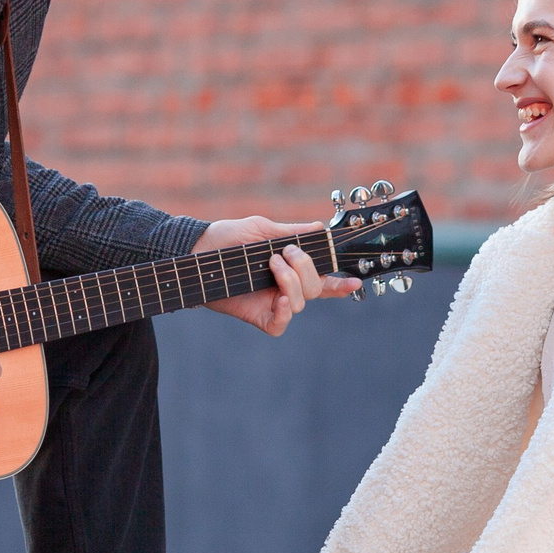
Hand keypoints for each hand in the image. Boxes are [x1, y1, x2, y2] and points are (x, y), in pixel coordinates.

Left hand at [195, 217, 363, 334]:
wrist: (198, 250)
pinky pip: (280, 324)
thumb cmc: (228, 238)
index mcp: (291, 268)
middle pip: (315, 288)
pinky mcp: (257, 315)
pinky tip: (280, 300)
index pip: (322, 279)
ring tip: (271, 263)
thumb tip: (319, 228)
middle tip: (285, 253)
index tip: (355, 281)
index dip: (340, 283)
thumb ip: (291, 231)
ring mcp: (272, 302)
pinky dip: (284, 313)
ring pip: (300, 302)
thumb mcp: (262, 228)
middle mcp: (285, 288)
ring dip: (291, 280)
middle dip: (306, 269)